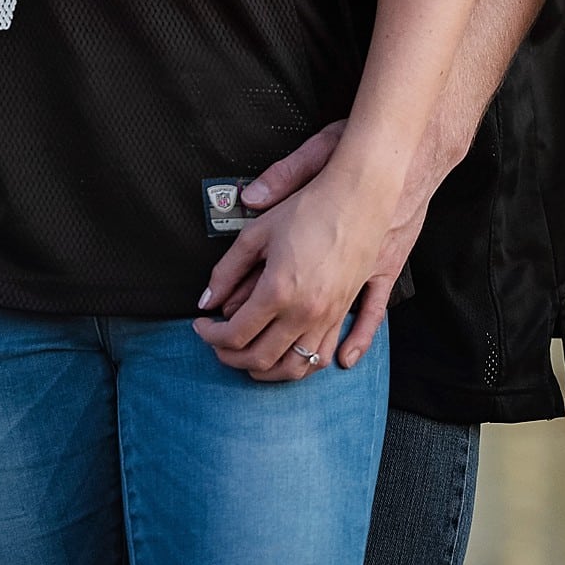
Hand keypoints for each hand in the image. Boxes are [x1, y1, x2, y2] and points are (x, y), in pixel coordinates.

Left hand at [203, 120, 433, 369]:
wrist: (363, 194)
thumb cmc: (311, 205)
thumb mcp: (258, 231)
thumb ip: (227, 269)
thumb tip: (206, 299)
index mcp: (278, 290)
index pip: (235, 334)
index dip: (211, 336)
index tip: (201, 326)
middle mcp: (305, 312)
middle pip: (261, 358)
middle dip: (232, 357)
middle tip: (218, 344)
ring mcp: (330, 316)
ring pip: (295, 367)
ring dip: (266, 371)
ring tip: (249, 356)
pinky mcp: (347, 310)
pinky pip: (327, 354)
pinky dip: (309, 367)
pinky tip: (295, 363)